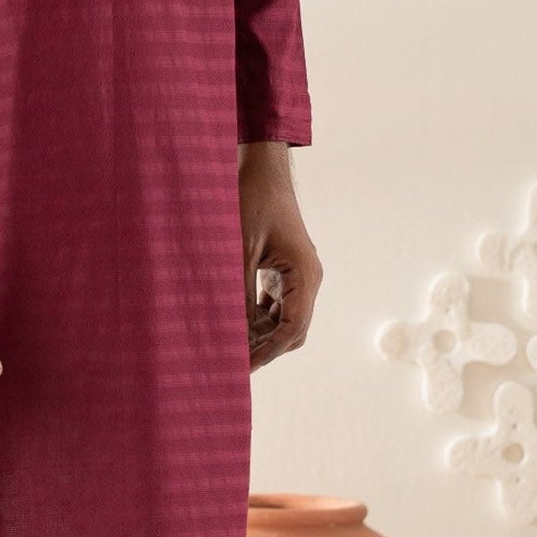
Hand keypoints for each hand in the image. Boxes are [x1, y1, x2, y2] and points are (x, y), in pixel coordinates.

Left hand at [238, 142, 320, 370]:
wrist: (262, 168)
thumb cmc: (252, 201)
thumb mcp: (239, 249)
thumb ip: (238, 291)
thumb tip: (230, 330)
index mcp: (304, 274)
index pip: (292, 328)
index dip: (267, 351)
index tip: (243, 367)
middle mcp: (307, 278)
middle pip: (292, 329)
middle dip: (264, 347)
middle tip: (233, 361)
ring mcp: (298, 274)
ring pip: (283, 318)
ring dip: (260, 332)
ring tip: (229, 344)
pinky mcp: (285, 268)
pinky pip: (276, 302)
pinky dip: (258, 316)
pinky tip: (234, 321)